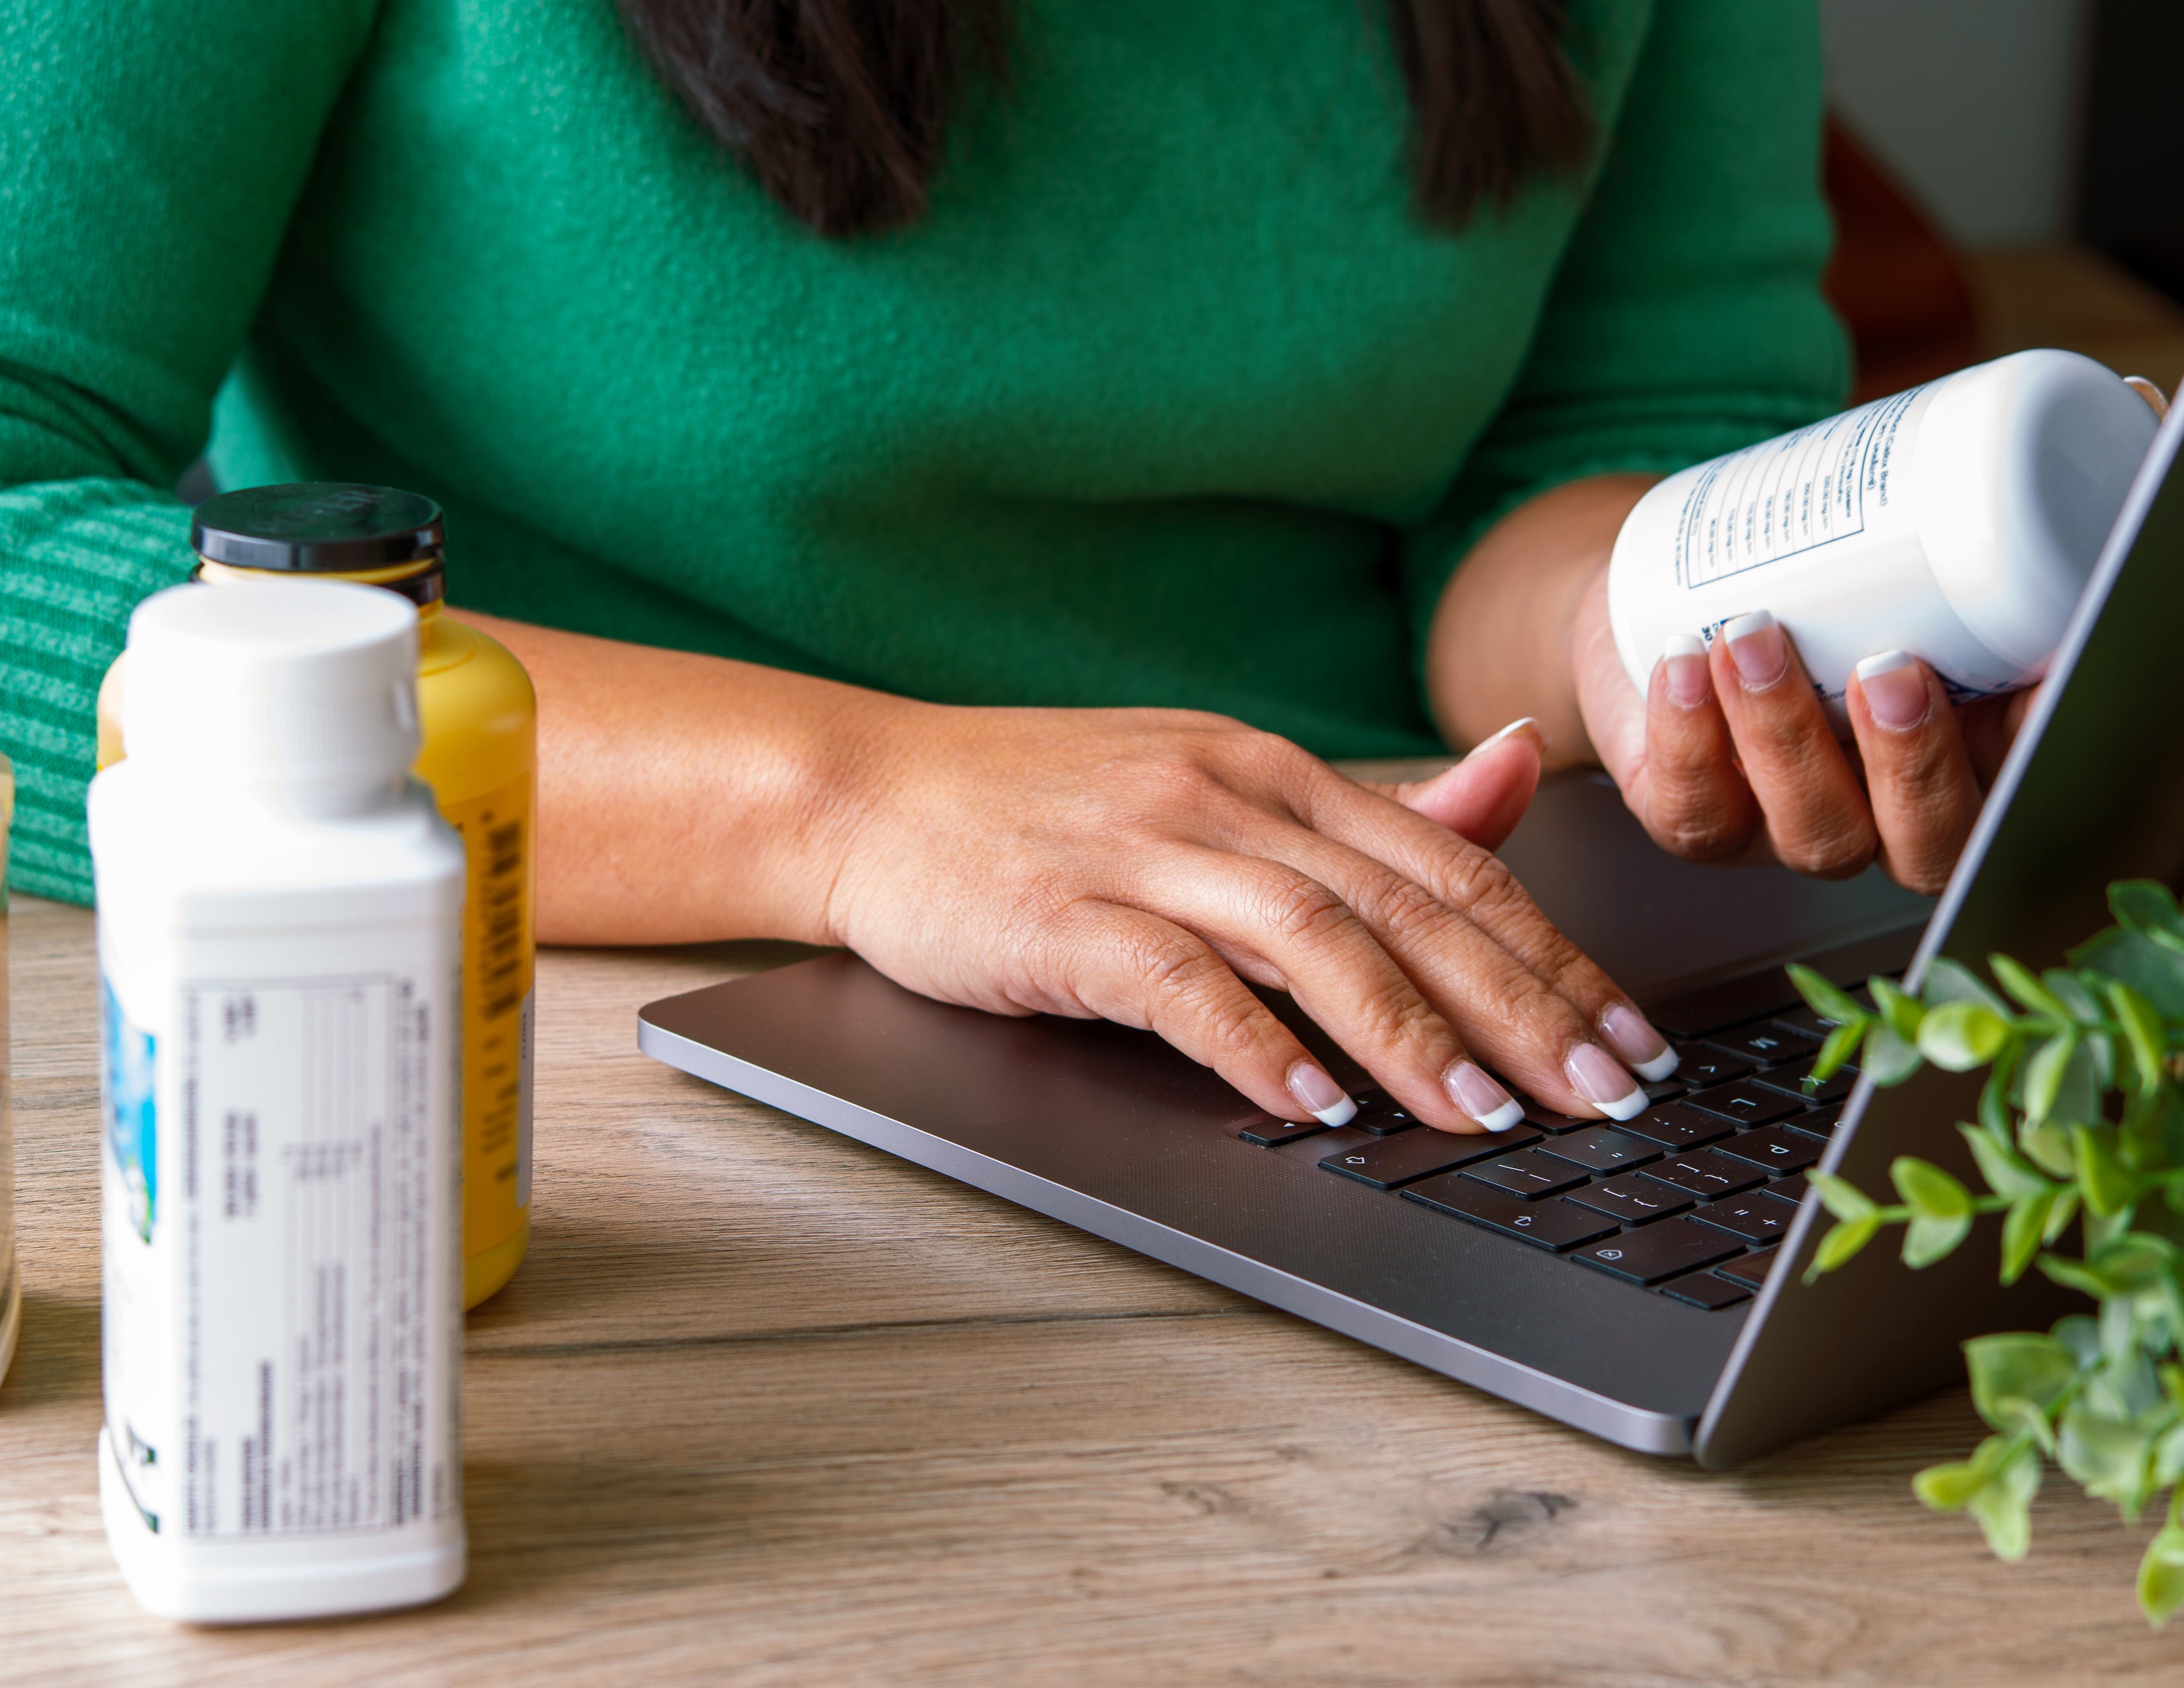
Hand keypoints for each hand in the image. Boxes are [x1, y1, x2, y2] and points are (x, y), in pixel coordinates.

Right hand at [821, 704, 1677, 1131]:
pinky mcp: (1066, 916)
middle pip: (1407, 905)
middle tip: (1607, 1095)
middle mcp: (1228, 797)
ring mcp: (1146, 851)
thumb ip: (1364, 805)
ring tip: (1487, 1117)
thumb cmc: (1046, 804)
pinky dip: (1256, 1045)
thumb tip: (1510, 779)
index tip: (1631, 1039)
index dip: (1555, 955)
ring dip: (1410, 1035)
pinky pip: (1181, 981)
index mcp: (1275, 769)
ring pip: (1312, 938)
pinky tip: (1314, 1106)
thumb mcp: (1216, 781)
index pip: (1452, 865)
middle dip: (1524, 1007)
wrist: (875, 791)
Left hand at [1570, 563, 2033, 893]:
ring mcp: (1792, 829)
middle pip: (1930, 846)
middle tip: (1886, 668)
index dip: (2032, 752)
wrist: (1667, 594)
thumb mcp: (1892, 561)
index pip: (2023, 788)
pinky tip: (1682, 664)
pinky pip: (1698, 813)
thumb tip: (2043, 491)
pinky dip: (1686, 739)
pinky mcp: (1699, 823)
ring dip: (1784, 733)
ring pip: (1813, 830)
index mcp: (1967, 762)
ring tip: (1752, 634)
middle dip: (1913, 766)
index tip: (2029, 675)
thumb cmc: (1800, 575)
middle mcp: (1888, 816)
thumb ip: (1959, 552)